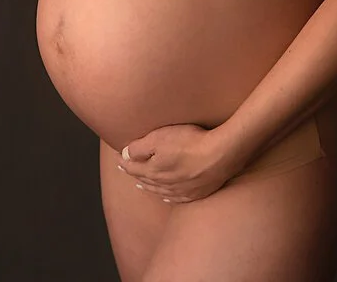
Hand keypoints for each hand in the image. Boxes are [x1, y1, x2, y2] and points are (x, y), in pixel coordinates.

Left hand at [116, 123, 241, 202]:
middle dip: (133, 172)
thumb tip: (124, 155)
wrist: (219, 154)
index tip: (117, 156)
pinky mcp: (195, 192)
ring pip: (158, 190)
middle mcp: (164, 184)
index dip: (123, 161)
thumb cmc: (189, 142)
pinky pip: (175, 197)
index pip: (133, 167)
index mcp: (153, 171)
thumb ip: (139, 148)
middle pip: (144, 179)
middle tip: (125, 168)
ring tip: (139, 183)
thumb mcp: (159, 138)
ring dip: (147, 186)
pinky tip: (165, 196)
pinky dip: (166, 196)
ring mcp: (180, 190)